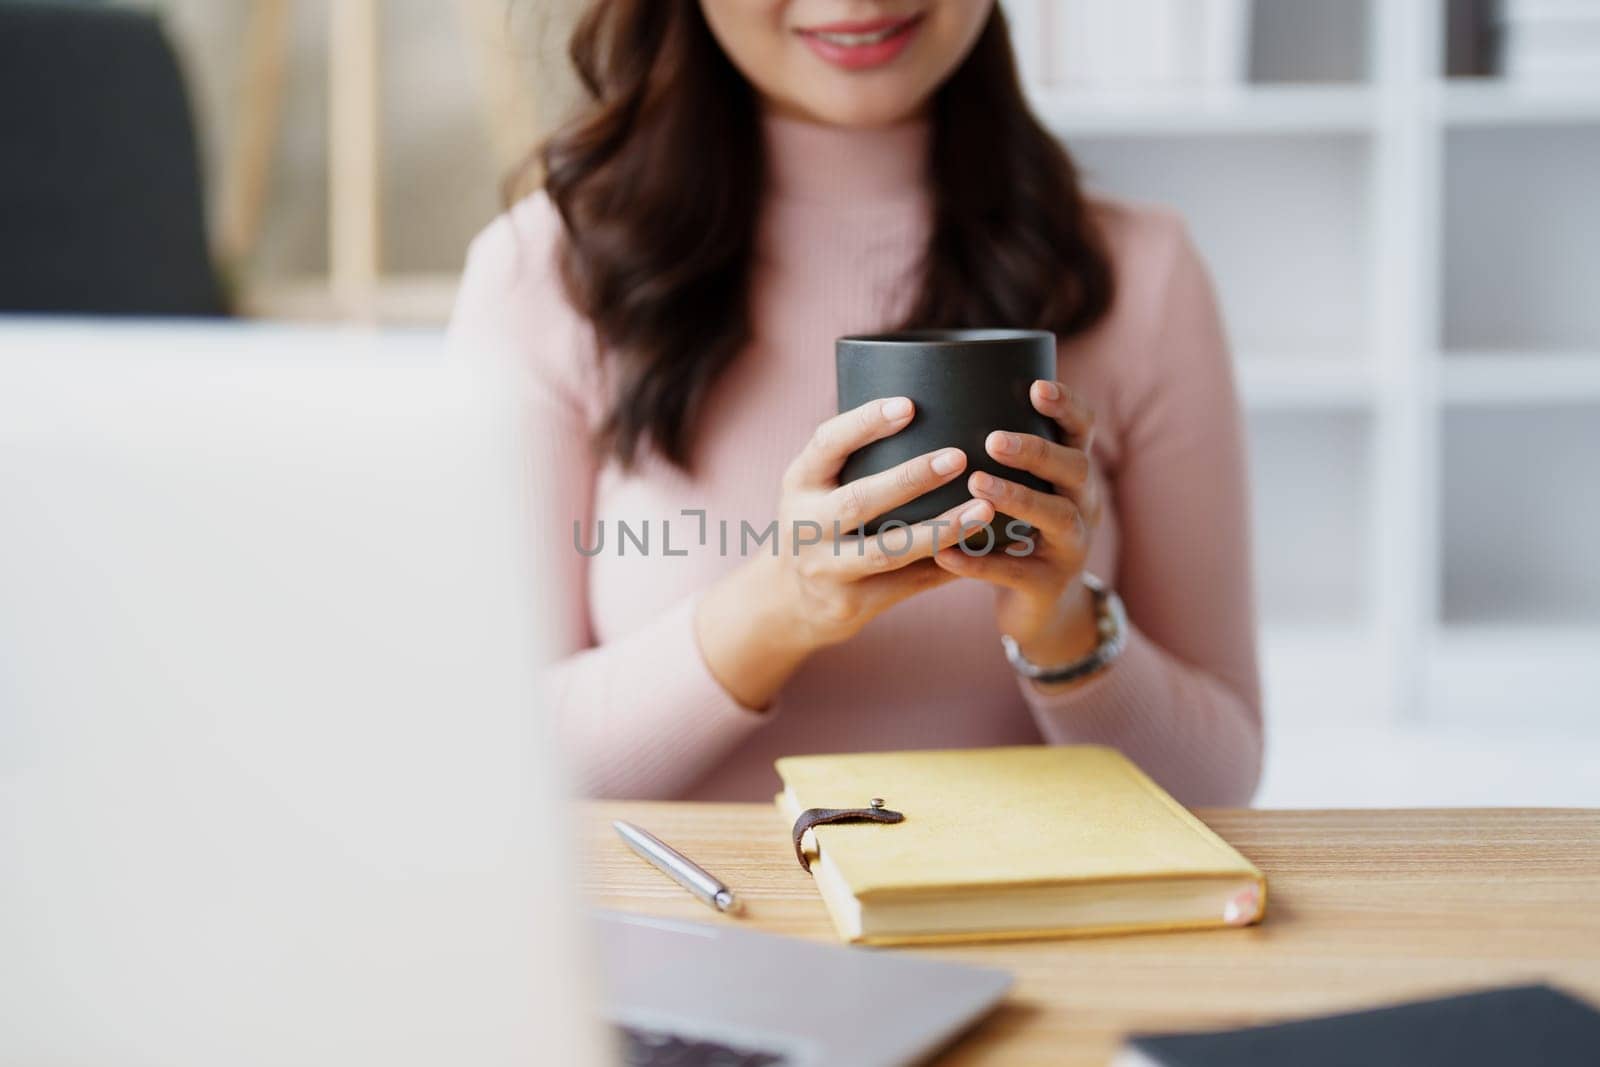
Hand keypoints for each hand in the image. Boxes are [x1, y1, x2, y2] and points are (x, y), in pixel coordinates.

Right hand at [696, 396, 993, 708]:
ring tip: (985, 509)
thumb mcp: (817, 484)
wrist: (787, 600)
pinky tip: (984, 547)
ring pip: (889, 551)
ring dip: (940, 530)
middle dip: (910, 479)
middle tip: (959, 457)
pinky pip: (909, 585)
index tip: (909, 405)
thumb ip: (856, 454)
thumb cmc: (819, 521)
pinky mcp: (852, 604)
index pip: (826, 444)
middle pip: (858, 502)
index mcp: (798, 482)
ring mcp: (827, 569)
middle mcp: (805, 525)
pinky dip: (949, 565)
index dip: (865, 424)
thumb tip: (933, 399)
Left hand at [933, 380, 1102, 670]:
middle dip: (1037, 451)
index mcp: (1075, 474)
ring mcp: (1071, 548)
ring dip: (1016, 498)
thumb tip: (936, 395)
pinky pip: (1015, 573)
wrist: (1042, 610)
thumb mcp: (1022, 489)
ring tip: (976, 484)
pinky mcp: (1048, 586)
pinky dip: (979, 563)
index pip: (1083, 430)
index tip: (1036, 386)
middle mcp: (1084, 506)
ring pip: (1055, 518)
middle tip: (994, 439)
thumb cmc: (1016, 532)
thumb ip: (998, 455)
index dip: (1067, 406)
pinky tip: (945, 552)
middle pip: (1076, 469)